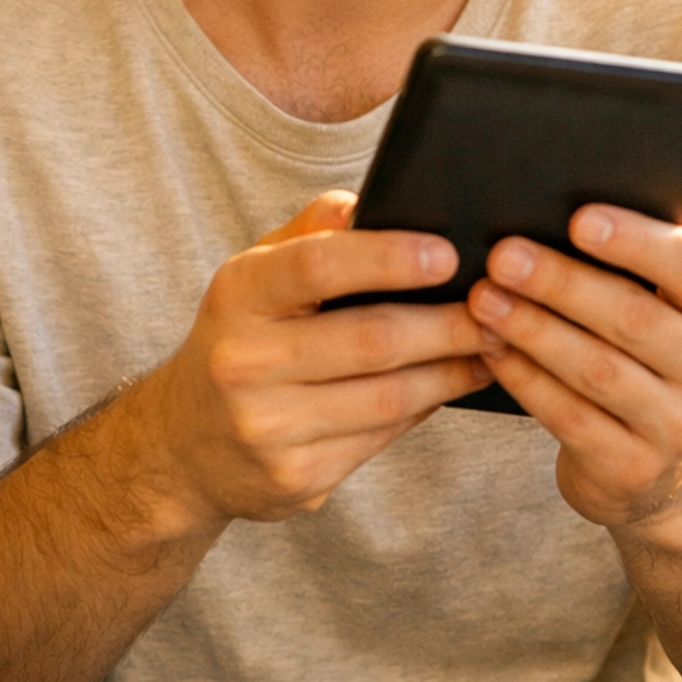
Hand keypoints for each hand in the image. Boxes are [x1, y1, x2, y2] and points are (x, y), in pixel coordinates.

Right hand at [139, 191, 491, 531]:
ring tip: (493, 346)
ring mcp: (268, 428)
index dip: (389, 258)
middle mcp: (244, 363)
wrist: (183, 445)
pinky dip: (425, 408)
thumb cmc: (241, 339)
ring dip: (452, 372)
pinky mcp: (296, 478)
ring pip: (389, 397)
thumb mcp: (254, 278)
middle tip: (498, 308)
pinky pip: (382, 437)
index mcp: (237, 296)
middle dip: (448, 324)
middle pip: (372, 340)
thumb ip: (311, 235)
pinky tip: (450, 385)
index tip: (449, 254)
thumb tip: (371, 203)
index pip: (318, 265)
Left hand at [467, 207, 681, 530]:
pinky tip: (490, 350)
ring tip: (483, 300)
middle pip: (633, 317)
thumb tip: (565, 195)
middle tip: (503, 256)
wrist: (665, 470)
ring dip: (532, 330)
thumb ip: (636, 264)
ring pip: (596, 369)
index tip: (578, 218)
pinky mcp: (633, 469)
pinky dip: (524, 379)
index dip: (636, 240)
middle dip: (561, 283)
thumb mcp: (664, 312)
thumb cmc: (646, 359)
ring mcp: (678, 426)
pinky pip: (569, 416)